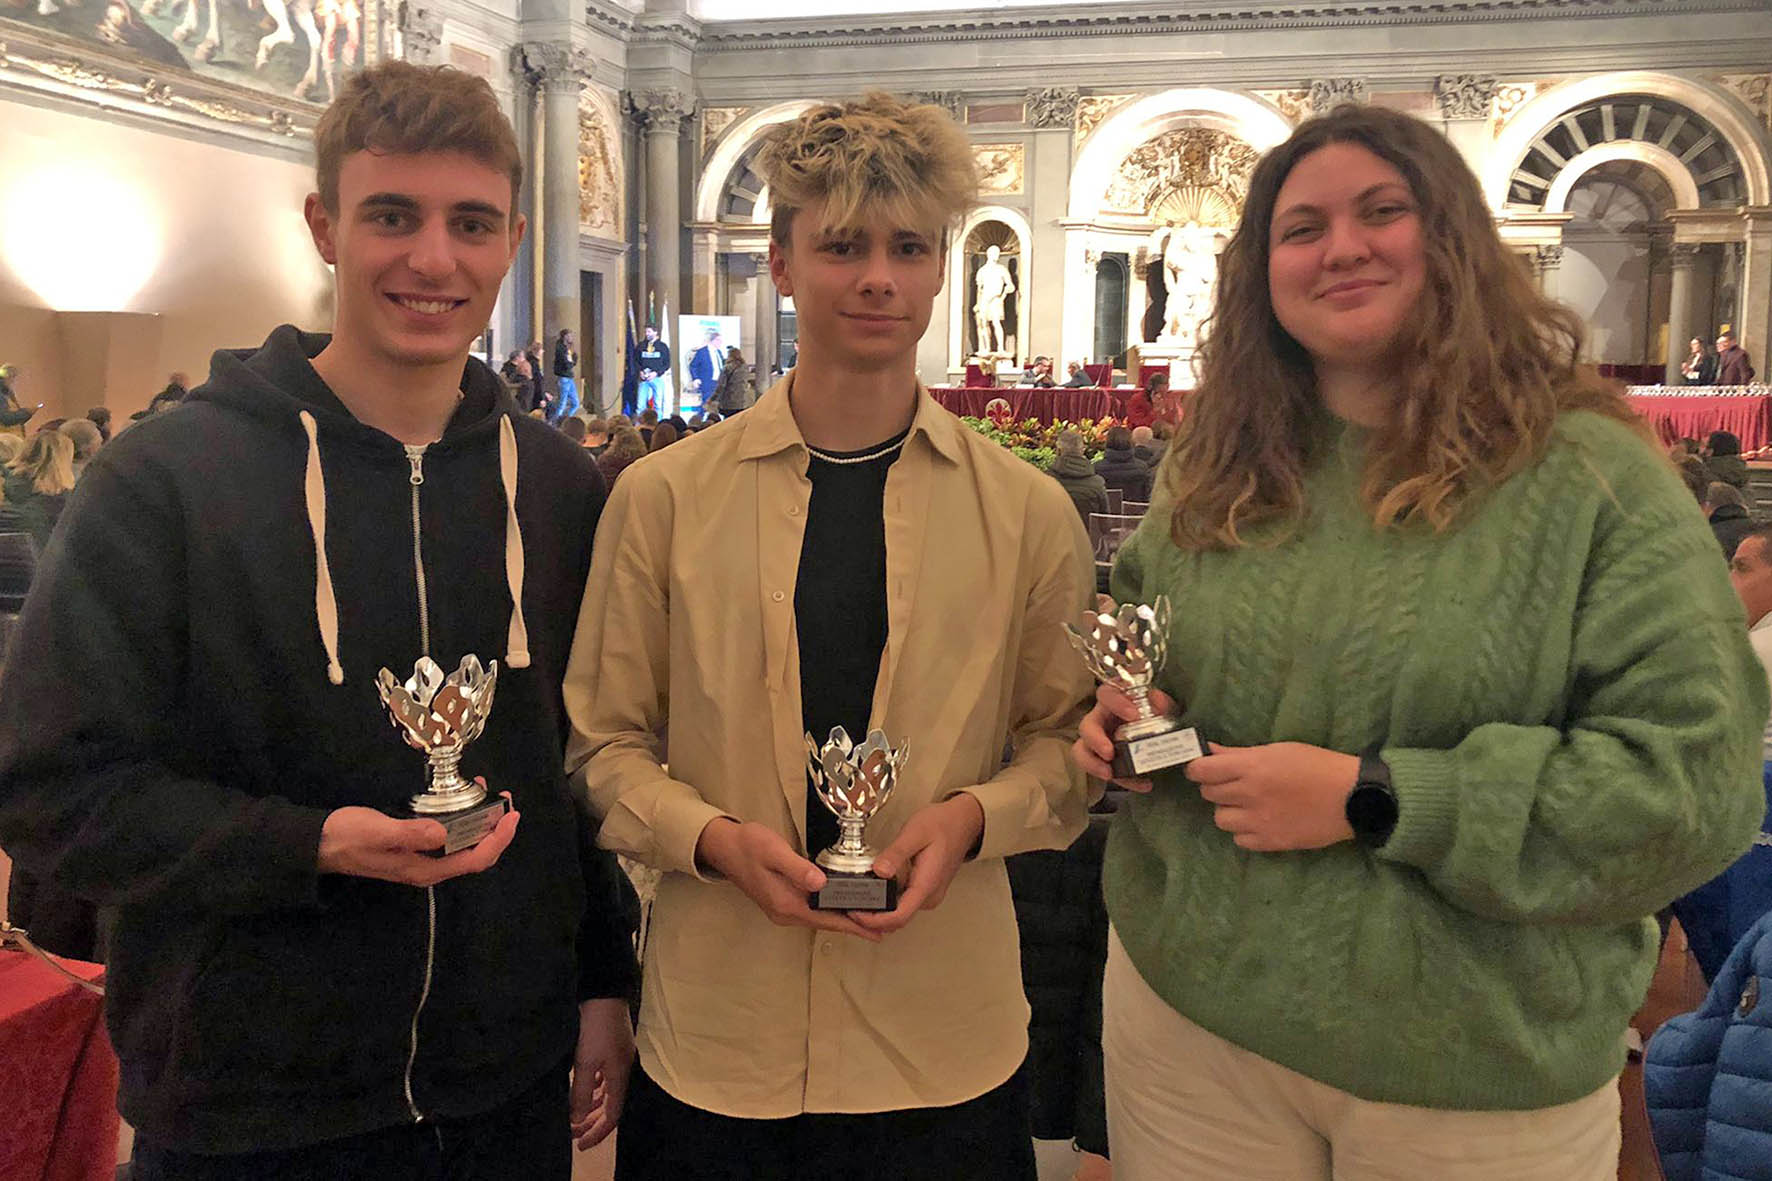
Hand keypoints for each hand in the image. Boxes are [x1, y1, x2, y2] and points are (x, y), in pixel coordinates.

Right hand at [315, 792, 516, 885]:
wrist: (318, 843)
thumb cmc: (347, 836)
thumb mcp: (379, 831)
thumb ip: (411, 833)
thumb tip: (444, 833)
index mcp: (425, 869)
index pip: (475, 860)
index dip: (498, 840)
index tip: (511, 816)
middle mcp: (428, 867)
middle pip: (475, 854)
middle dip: (495, 830)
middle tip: (505, 801)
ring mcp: (421, 858)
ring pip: (463, 845)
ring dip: (480, 823)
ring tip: (488, 794)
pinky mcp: (414, 846)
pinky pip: (448, 836)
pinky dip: (461, 819)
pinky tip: (459, 800)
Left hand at [570, 997, 634, 1149]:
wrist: (604, 992)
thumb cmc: (596, 1028)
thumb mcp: (585, 1062)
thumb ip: (580, 1092)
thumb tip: (576, 1120)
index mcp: (620, 1076)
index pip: (613, 1115)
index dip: (598, 1132)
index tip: (580, 1144)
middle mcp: (623, 1070)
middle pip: (611, 1105)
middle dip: (593, 1122)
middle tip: (574, 1133)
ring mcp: (618, 1058)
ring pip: (607, 1092)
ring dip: (593, 1106)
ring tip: (577, 1115)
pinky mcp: (611, 1048)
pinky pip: (604, 1078)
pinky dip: (594, 1088)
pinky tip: (584, 1088)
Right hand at [694, 819, 880, 941]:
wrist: (724, 848)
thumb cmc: (748, 846)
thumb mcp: (774, 852)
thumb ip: (798, 868)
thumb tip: (821, 883)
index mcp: (787, 904)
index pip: (828, 920)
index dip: (853, 927)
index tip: (876, 932)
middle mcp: (785, 912)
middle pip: (826, 923)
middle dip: (853, 926)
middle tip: (881, 927)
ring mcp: (783, 909)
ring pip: (820, 918)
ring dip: (842, 920)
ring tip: (867, 919)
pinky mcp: (782, 901)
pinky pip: (812, 911)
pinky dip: (829, 911)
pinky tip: (840, 906)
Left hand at [851, 794, 984, 934]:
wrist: (964, 822)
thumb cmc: (944, 825)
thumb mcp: (916, 833)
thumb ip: (896, 853)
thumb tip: (879, 871)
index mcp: (926, 885)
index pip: (898, 917)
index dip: (873, 921)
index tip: (855, 912)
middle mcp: (929, 896)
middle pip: (897, 920)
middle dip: (871, 919)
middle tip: (849, 906)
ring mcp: (928, 894)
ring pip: (900, 914)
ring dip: (878, 912)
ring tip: (857, 899)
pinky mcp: (925, 890)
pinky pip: (904, 904)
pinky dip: (887, 903)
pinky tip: (873, 891)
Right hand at [1071, 684, 1179, 792]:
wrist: (1165, 741)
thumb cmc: (1159, 717)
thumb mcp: (1165, 709)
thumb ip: (1164, 704)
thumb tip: (1157, 698)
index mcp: (1114, 702)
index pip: (1106, 694)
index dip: (1116, 703)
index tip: (1133, 715)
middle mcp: (1101, 720)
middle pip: (1086, 726)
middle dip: (1095, 739)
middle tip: (1109, 753)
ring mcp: (1099, 742)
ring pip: (1082, 751)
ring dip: (1092, 763)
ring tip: (1109, 774)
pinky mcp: (1105, 762)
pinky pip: (1103, 772)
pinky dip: (1123, 781)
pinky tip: (1143, 784)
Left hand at [1184, 742, 1358, 851]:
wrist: (1353, 798)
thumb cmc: (1318, 766)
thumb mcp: (1279, 750)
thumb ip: (1240, 754)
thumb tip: (1209, 751)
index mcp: (1252, 768)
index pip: (1202, 770)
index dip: (1196, 768)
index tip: (1202, 768)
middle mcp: (1250, 795)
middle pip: (1209, 794)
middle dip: (1216, 787)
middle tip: (1234, 783)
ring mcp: (1259, 822)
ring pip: (1220, 819)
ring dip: (1229, 810)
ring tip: (1248, 805)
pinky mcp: (1271, 842)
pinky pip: (1239, 840)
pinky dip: (1245, 831)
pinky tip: (1260, 822)